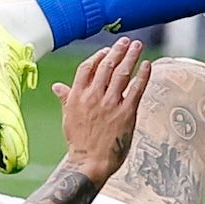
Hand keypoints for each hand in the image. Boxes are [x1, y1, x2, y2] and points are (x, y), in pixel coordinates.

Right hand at [55, 38, 150, 181]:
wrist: (89, 162)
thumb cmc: (78, 142)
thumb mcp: (67, 117)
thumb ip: (66, 98)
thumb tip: (57, 86)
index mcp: (77, 96)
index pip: (87, 68)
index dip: (98, 56)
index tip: (107, 50)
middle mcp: (93, 97)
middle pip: (107, 66)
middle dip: (117, 51)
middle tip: (126, 41)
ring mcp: (110, 104)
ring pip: (122, 73)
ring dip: (131, 57)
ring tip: (137, 46)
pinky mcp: (126, 113)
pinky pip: (136, 89)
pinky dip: (143, 75)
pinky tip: (147, 65)